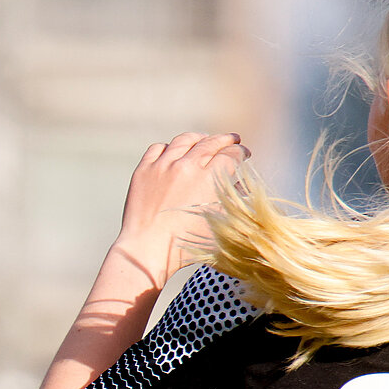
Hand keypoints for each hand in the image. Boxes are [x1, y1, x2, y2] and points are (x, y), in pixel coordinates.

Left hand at [115, 131, 249, 280]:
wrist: (147, 249)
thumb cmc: (186, 244)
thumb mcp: (217, 222)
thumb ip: (232, 201)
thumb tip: (243, 188)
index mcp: (208, 178)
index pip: (230, 155)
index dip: (240, 152)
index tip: (244, 153)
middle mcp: (186, 166)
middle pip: (210, 143)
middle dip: (226, 140)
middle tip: (233, 139)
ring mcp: (163, 166)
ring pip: (184, 140)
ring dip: (199, 138)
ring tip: (204, 140)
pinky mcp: (144, 170)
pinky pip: (158, 148)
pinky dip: (169, 147)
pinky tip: (174, 151)